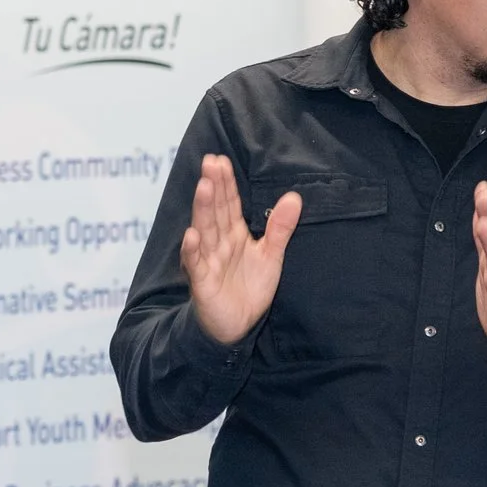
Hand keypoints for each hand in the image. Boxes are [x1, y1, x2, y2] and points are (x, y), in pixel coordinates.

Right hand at [181, 154, 299, 345]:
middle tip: (211, 162)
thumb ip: (280, 228)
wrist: (237, 326)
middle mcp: (218, 243)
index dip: (226, 183)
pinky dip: (192, 251)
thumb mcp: (271, 255)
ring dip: (203, 209)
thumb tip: (294, 197)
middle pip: (215, 211)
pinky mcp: (203, 283)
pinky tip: (191, 235)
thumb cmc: (250, 288)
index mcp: (233, 234)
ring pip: (205, 231)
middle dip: (213, 187)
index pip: (229, 204)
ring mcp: (208, 261)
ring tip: (204, 186)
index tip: (221, 160)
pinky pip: (197, 265)